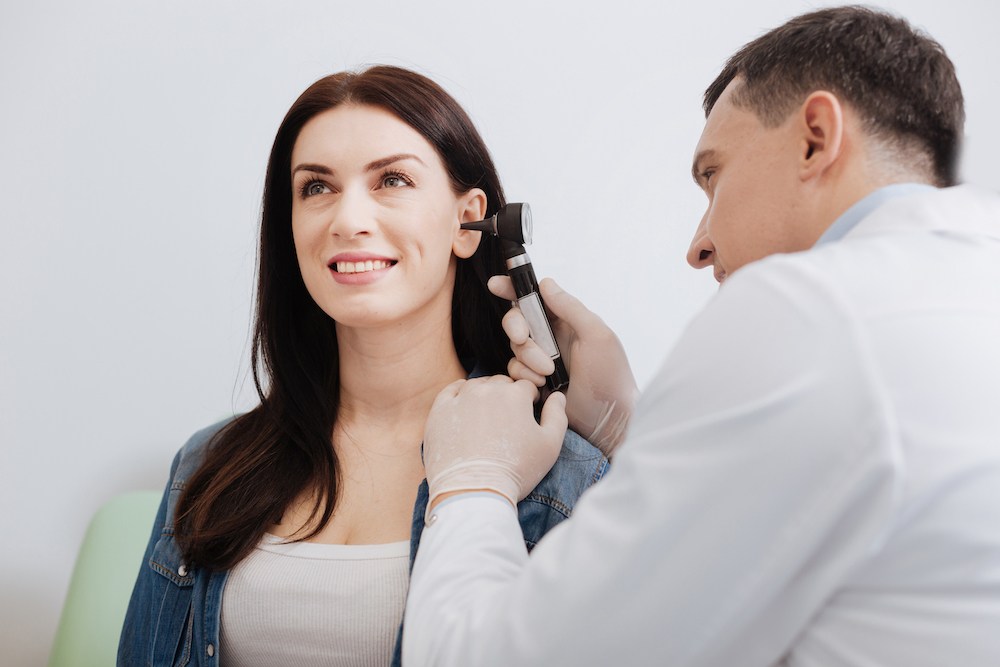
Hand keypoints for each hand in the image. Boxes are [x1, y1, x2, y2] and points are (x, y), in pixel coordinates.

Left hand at [423, 376, 567, 511]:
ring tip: (486, 419)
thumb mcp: (550, 446)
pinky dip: (460, 395)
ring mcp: (462, 398)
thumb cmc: (516, 471)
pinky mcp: (440, 410)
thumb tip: (557, 396)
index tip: (527, 414)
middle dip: (507, 396)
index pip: (526, 387)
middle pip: (502, 383)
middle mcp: (488, 390)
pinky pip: (451, 391)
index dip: (530, 400)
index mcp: (515, 395)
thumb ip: (558, 415)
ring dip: (485, 395)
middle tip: (507, 421)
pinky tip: (465, 409)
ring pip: (477, 385)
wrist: (474, 491)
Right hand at [488, 276, 638, 456]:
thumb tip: (545, 283)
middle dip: (516, 328)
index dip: (513, 289)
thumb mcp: (597, 336)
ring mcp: (541, 360)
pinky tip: (542, 387)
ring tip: (549, 374)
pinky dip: (525, 377)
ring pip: (515, 348)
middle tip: (522, 337)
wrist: (607, 420)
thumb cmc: (610, 376)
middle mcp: (551, 338)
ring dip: (528, 359)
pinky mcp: (533, 382)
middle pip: (517, 321)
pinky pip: (514, 372)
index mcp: (567, 321)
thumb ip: (571, 308)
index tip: (496, 285)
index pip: (536, 298)